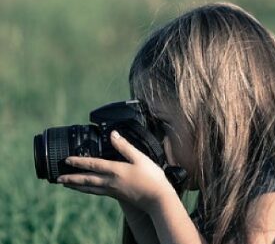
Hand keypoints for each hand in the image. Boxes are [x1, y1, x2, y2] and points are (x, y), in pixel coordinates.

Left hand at [57, 130, 175, 212]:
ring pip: (90, 188)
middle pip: (86, 180)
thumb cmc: (151, 177)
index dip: (78, 162)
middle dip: (71, 179)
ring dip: (77, 187)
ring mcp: (113, 191)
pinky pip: (98, 192)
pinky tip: (89, 190)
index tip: (66, 160)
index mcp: (115, 170)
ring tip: (67, 186)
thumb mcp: (139, 158)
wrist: (158, 199)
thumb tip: (113, 134)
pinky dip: (88, 191)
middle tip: (58, 179)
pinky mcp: (118, 196)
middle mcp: (110, 182)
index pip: (92, 164)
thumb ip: (124, 146)